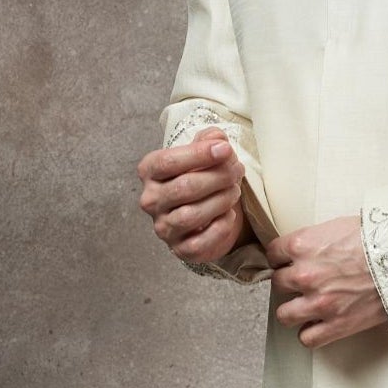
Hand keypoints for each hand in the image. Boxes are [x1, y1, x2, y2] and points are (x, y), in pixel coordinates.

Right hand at [136, 130, 251, 262]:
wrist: (208, 216)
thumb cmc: (202, 179)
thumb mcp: (204, 155)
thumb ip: (209, 140)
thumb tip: (217, 138)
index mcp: (150, 172)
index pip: (168, 161)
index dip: (199, 154)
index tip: (226, 149)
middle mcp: (151, 200)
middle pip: (183, 187)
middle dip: (217, 177)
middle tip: (237, 170)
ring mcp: (163, 227)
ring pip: (191, 215)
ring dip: (220, 200)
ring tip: (235, 190)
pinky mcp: (180, 249)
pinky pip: (200, 241)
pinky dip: (220, 226)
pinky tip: (229, 214)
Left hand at [266, 215, 387, 348]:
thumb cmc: (378, 238)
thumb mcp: (339, 226)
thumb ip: (316, 239)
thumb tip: (309, 248)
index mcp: (302, 245)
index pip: (273, 253)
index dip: (282, 258)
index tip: (289, 261)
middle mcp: (304, 275)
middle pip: (278, 283)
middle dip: (290, 282)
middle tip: (307, 281)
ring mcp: (318, 303)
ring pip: (285, 315)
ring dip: (294, 310)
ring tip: (306, 307)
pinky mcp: (336, 325)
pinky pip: (307, 338)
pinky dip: (311, 334)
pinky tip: (319, 325)